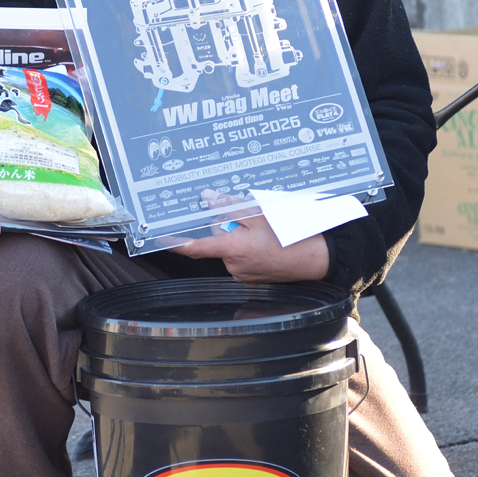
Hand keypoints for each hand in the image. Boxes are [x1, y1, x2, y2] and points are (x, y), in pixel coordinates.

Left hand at [176, 190, 329, 282]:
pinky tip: (268, 241)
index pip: (195, 248)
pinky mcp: (254, 277)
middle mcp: (235, 266)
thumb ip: (230, 207)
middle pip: (218, 240)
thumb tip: (208, 199)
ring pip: (231, 248)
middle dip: (227, 225)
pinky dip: (250, 247)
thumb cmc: (292, 236)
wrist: (318, 258)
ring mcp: (245, 274)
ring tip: (265, 230)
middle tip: (248, 217)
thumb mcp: (260, 214)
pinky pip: (243, 257)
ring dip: (240, 236)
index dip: (175, 244)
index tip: (158, 240)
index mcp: (233, 249)